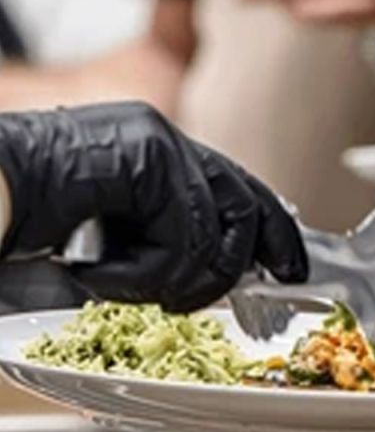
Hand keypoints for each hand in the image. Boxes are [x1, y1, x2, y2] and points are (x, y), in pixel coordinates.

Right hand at [0, 102, 307, 311]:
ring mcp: (155, 142)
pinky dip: (140, 274)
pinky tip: (95, 274)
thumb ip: (166, 241)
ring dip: (172, 279)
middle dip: (245, 261)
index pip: (235, 187)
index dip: (272, 230)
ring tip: (121, 286)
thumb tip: (219, 273)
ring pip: (213, 232)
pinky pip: (181, 238)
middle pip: (242, 203)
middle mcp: (161, 139)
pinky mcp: (148, 158)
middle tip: (245, 293)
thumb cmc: (22, 224)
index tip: (290, 266)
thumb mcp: (110, 239)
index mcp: (154, 152)